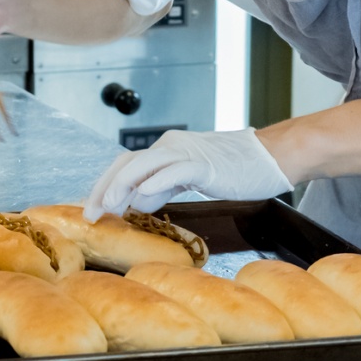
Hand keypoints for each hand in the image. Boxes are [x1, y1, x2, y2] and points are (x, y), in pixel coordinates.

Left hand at [83, 128, 292, 219]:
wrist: (269, 158)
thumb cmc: (232, 170)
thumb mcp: (188, 180)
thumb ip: (162, 188)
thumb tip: (137, 203)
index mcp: (165, 150)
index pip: (125, 165)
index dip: (104, 186)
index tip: (91, 210)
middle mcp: (171, 146)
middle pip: (127, 162)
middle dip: (105, 188)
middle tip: (91, 213)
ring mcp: (188, 153)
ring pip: (146, 162)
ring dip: (124, 183)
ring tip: (110, 204)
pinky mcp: (206, 164)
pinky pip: (177, 170)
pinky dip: (158, 181)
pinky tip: (144, 195)